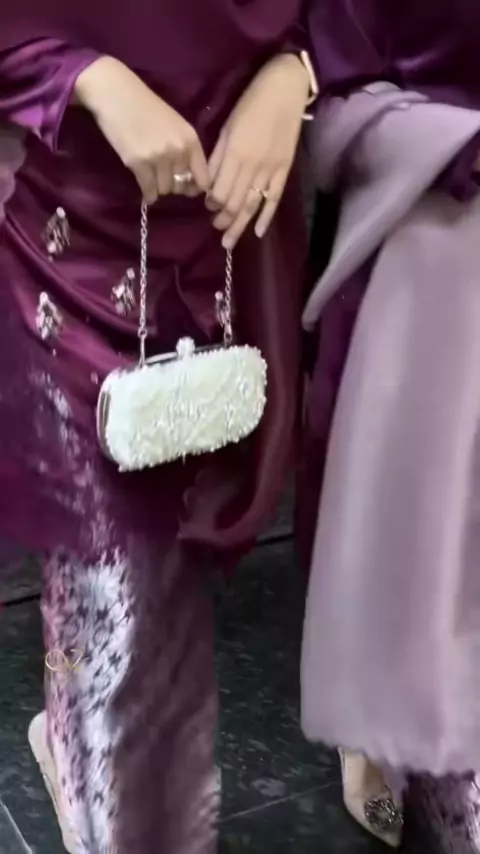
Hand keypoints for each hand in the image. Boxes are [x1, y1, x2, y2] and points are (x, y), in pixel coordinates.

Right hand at [74, 57, 208, 203]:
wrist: (116, 95)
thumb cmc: (145, 107)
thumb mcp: (175, 124)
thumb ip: (185, 149)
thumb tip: (189, 180)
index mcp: (190, 139)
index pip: (203, 178)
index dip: (195, 187)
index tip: (187, 188)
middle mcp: (178, 150)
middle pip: (181, 186)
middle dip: (173, 186)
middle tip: (163, 179)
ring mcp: (159, 157)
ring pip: (165, 189)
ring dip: (158, 188)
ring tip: (151, 179)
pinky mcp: (139, 163)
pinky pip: (149, 190)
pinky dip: (148, 194)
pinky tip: (146, 192)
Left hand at [207, 54, 309, 248]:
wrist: (287, 88)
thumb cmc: (252, 102)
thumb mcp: (228, 125)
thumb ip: (218, 155)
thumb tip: (208, 182)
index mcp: (235, 152)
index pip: (220, 189)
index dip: (212, 202)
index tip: (207, 207)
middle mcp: (252, 165)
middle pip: (235, 201)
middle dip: (223, 218)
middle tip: (216, 229)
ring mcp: (271, 169)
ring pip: (252, 205)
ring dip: (239, 224)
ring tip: (229, 240)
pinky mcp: (285, 169)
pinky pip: (274, 198)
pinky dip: (266, 217)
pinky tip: (258, 233)